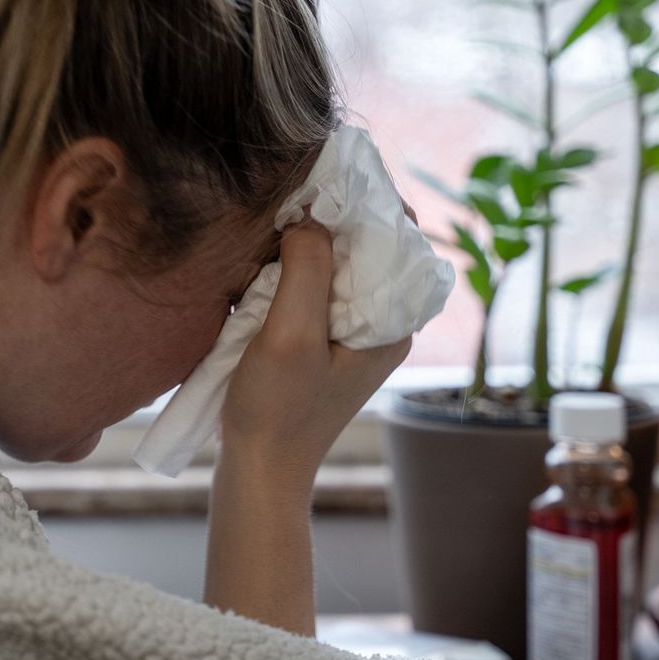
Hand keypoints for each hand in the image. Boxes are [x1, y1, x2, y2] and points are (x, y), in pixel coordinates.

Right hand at [218, 220, 411, 483]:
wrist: (259, 475)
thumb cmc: (277, 412)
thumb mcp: (291, 335)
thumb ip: (307, 270)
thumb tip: (309, 219)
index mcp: (392, 323)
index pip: (399, 239)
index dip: (367, 204)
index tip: (324, 184)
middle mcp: (382, 323)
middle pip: (369, 246)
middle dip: (332, 220)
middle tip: (291, 205)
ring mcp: (352, 332)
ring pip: (339, 264)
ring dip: (308, 245)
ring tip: (275, 234)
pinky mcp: (323, 340)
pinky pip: (316, 287)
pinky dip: (293, 270)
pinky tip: (265, 270)